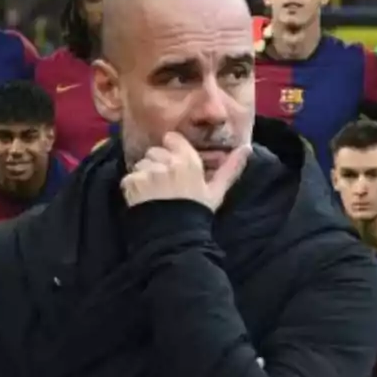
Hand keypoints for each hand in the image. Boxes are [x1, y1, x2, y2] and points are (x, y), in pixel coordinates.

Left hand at [121, 132, 251, 211]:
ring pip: (141, 164)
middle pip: (154, 152)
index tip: (173, 164)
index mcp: (188, 160)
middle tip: (165, 185)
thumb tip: (247, 148)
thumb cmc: (198, 213)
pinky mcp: (132, 183)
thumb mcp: (217, 191)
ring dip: (144, 176)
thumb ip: (231, 168)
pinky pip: (129, 178)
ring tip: (154, 194)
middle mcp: (167, 162)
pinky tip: (144, 200)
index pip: (171, 138)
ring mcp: (148, 172)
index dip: (171, 150)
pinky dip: (133, 188)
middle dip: (157, 164)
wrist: (175, 237)